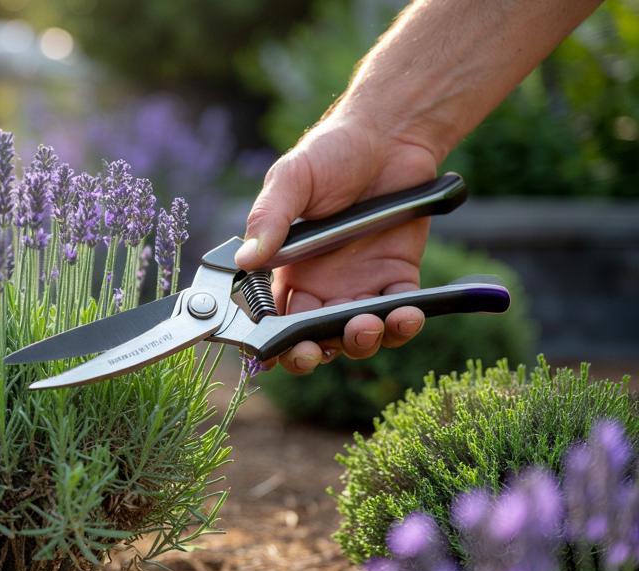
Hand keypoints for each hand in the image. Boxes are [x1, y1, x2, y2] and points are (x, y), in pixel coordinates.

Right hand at [235, 110, 441, 374]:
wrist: (390, 135)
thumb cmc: (331, 152)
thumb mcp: (291, 179)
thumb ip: (269, 219)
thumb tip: (245, 258)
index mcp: (287, 270)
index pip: (271, 319)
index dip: (270, 342)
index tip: (273, 351)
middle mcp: (322, 286)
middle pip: (312, 338)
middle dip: (312, 354)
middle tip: (315, 351)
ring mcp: (360, 285)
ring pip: (356, 334)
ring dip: (359, 341)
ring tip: (365, 325)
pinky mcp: (398, 277)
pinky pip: (400, 312)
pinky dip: (404, 323)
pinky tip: (406, 314)